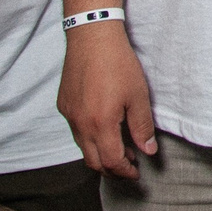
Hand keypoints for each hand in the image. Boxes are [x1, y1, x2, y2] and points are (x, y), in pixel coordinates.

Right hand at [58, 22, 159, 177]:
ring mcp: (69, 115)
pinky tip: (104, 126)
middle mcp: (80, 124)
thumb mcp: (138, 96)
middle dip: (112, 169)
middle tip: (129, 165)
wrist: (92, 37)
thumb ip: (142, 127)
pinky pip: (75, 131)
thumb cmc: (118, 63)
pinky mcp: (63, 104)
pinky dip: (90, 137)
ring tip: (121, 146)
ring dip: (101, 153)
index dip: (125, 172)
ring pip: (83, 147)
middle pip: (93, 162)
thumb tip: (148, 150)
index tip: (136, 173)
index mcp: (100, 124)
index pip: (111, 162)